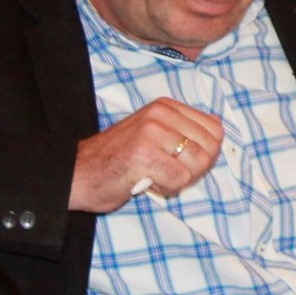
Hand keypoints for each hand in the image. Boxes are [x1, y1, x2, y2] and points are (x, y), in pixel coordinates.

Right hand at [70, 98, 224, 211]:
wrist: (76, 174)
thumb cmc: (117, 160)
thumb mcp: (153, 133)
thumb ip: (183, 129)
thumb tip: (219, 126)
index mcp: (166, 106)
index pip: (215, 130)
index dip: (205, 154)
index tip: (179, 161)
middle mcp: (161, 114)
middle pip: (209, 149)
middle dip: (193, 169)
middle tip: (164, 171)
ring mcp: (152, 133)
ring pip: (197, 164)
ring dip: (178, 179)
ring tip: (152, 174)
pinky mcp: (145, 154)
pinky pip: (179, 179)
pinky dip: (166, 188)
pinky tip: (145, 181)